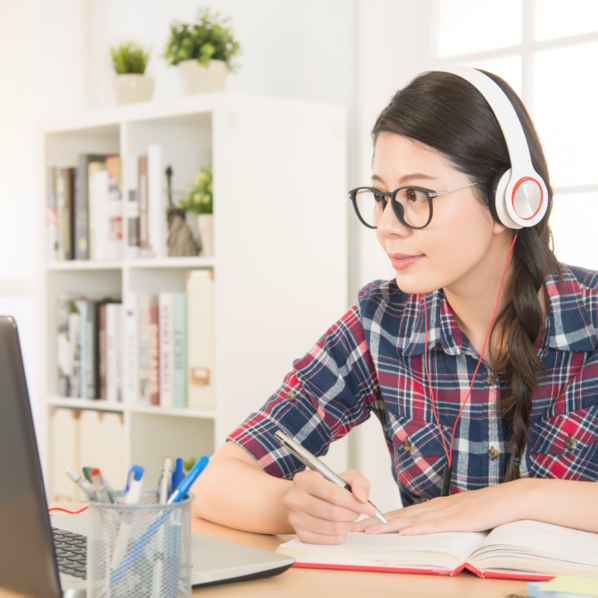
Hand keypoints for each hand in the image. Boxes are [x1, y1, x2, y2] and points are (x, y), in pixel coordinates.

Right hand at [283, 469, 377, 544]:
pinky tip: (341, 524)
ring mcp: (296, 518)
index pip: (334, 494)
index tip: (369, 507)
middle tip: (358, 511)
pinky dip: (341, 533)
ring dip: (348, 524)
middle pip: (334, 512)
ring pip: (333, 527)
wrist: (305, 498)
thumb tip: (362, 498)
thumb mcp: (343, 477)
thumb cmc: (327, 487)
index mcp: (304, 480)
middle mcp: (295, 499)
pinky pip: (330, 540)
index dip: (355, 502)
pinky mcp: (301, 534)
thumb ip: (358, 482)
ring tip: (349, 516)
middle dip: (353, 513)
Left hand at [352, 479, 529, 535]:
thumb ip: (444, 521)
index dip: (382, 520)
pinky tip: (405, 532)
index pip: (404, 514)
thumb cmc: (488, 508)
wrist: (511, 498)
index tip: (363, 524)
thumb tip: (428, 531)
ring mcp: (447, 511)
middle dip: (376, 523)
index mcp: (436, 507)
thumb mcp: (461, 516)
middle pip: (401, 516)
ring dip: (389, 526)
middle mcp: (437, 507)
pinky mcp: (459, 519)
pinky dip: (418, 529)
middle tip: (355, 528)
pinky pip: (435, 525)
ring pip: (412, 520)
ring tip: (370, 531)